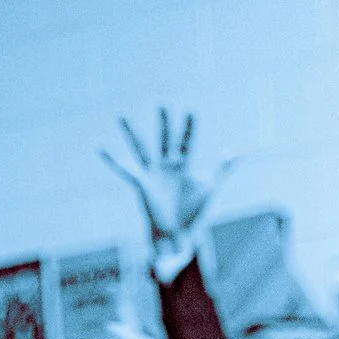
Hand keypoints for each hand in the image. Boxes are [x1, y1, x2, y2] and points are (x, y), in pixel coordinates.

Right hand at [100, 109, 234, 266]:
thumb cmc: (193, 213)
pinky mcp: (142, 184)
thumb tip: (239, 151)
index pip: (187, 142)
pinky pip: (126, 169)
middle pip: (166, 139)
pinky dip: (112, 159)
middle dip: (165, 123)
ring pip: (142, 148)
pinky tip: (100, 147)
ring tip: (122, 116)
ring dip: (132, 133)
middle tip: (162, 103)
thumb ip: (222, 168)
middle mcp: (167, 166)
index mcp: (183, 166)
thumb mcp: (210, 187)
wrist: (177, 235)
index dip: (189, 128)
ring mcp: (153, 174)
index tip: (191, 111)